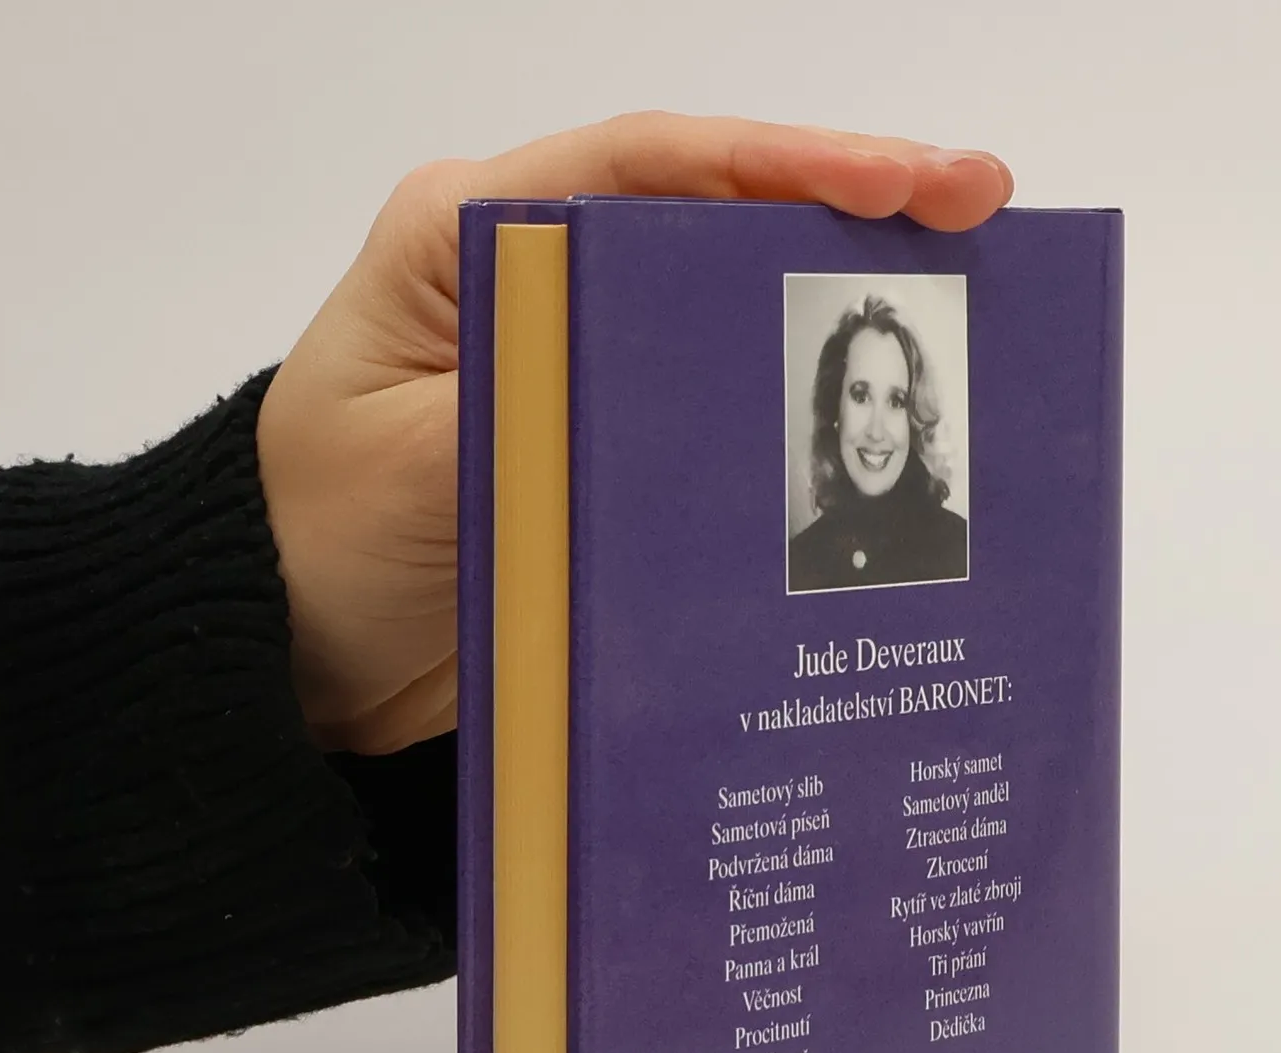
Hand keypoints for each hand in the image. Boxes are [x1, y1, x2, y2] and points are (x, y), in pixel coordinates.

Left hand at [256, 112, 1013, 754]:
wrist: (294, 662)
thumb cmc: (319, 546)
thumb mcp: (418, 464)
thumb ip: (539, 401)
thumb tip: (666, 371)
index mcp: (472, 237)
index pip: (653, 166)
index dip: (792, 163)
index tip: (916, 183)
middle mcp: (535, 281)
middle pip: (712, 221)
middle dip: (848, 214)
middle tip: (986, 225)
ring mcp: (575, 368)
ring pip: (723, 314)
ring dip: (834, 313)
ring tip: (971, 313)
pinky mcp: (599, 451)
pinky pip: (707, 417)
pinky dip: (784, 416)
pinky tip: (865, 431)